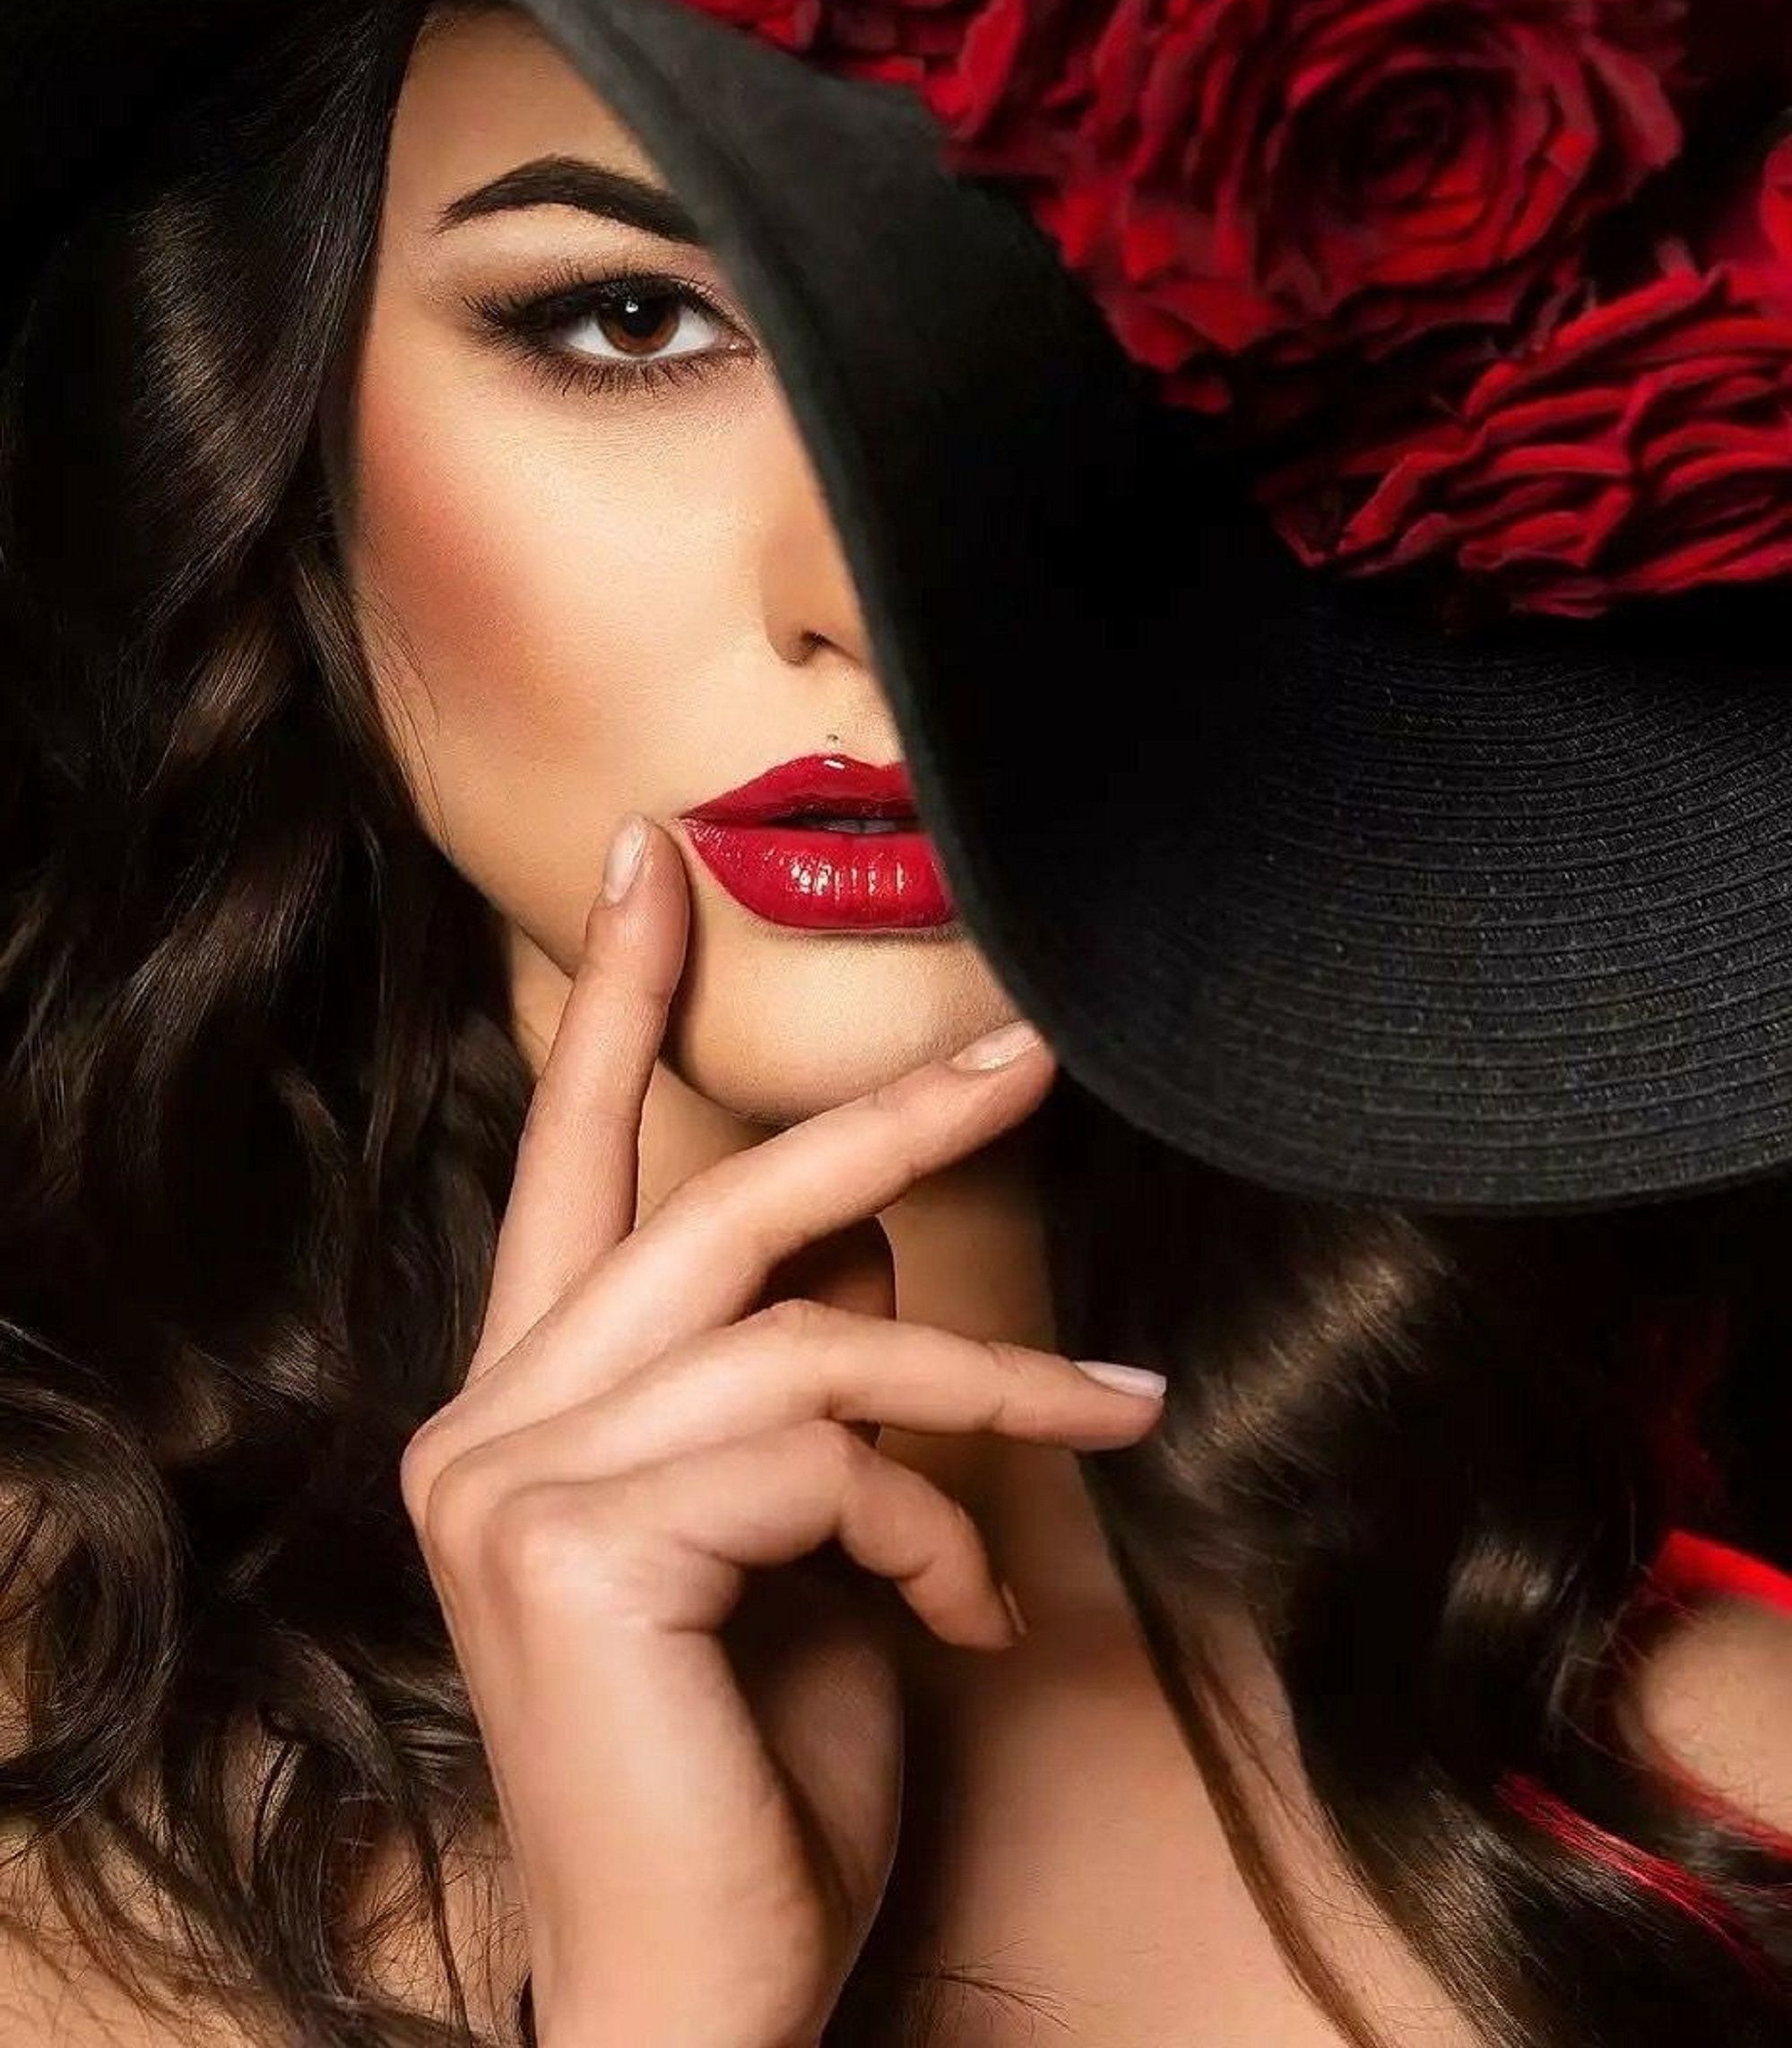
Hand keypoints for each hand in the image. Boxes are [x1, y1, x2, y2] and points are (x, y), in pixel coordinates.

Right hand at [398, 817, 1165, 2047]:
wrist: (703, 2000)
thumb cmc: (760, 1781)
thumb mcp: (807, 1543)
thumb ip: (804, 1385)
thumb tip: (865, 1240)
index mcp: (530, 1408)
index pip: (568, 1168)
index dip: (619, 1007)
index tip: (655, 861)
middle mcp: (485, 1423)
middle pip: (708, 1206)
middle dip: (881, 1116)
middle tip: (1025, 1051)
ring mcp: (509, 1481)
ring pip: (799, 1330)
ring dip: (982, 1374)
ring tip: (1109, 1410)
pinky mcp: (564, 1545)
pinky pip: (819, 1445)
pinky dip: (934, 1512)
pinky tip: (969, 1607)